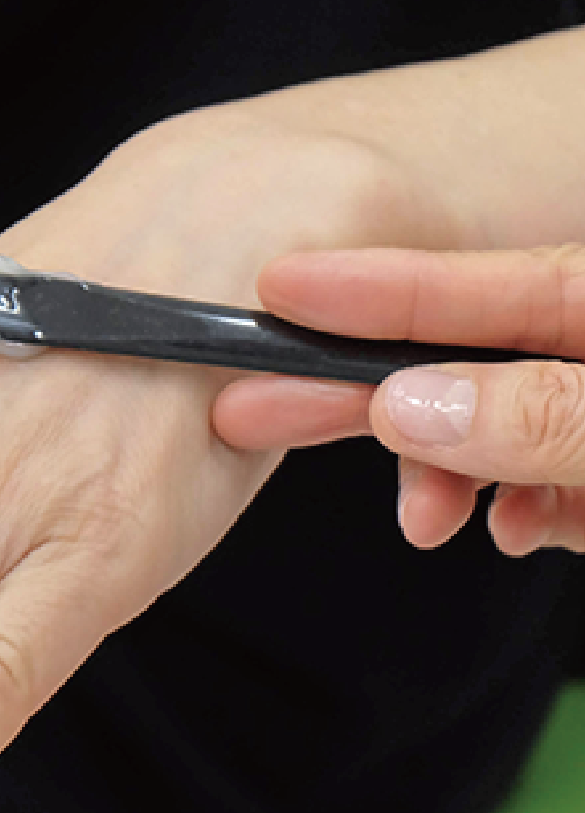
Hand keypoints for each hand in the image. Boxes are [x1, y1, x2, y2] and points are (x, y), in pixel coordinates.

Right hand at [213, 247, 584, 556]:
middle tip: (264, 407)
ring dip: (445, 474)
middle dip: (365, 392)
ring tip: (425, 518)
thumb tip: (415, 406)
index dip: (376, 287)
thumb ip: (548, 413)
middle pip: (462, 360)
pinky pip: (545, 486)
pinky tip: (511, 528)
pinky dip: (516, 510)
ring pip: (496, 431)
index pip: (486, 284)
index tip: (283, 288)